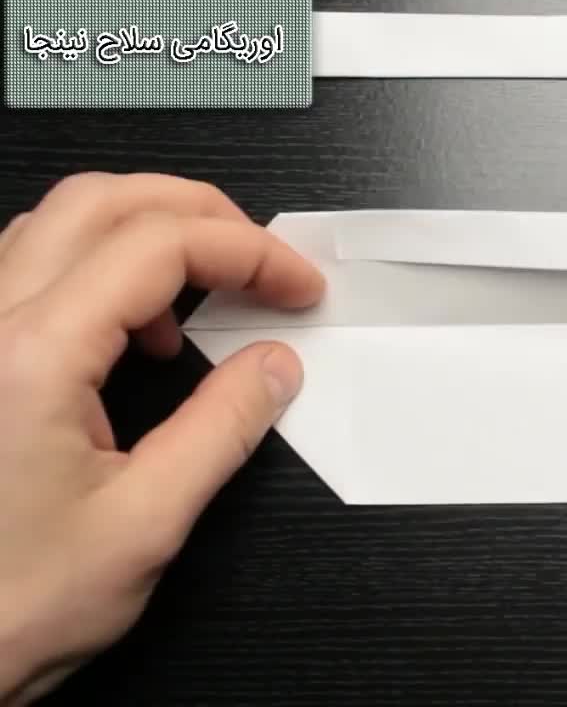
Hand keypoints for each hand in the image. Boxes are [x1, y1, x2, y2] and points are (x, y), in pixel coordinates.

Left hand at [0, 173, 323, 703]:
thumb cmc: (8, 604)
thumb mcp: (145, 522)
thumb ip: (221, 428)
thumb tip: (274, 367)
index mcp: (31, 355)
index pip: (159, 245)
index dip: (248, 252)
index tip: (298, 286)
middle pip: (102, 201)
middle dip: (200, 213)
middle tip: (263, 260)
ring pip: (61, 223)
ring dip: (149, 234)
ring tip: (209, 292)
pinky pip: (35, 268)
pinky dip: (105, 270)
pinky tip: (138, 332)